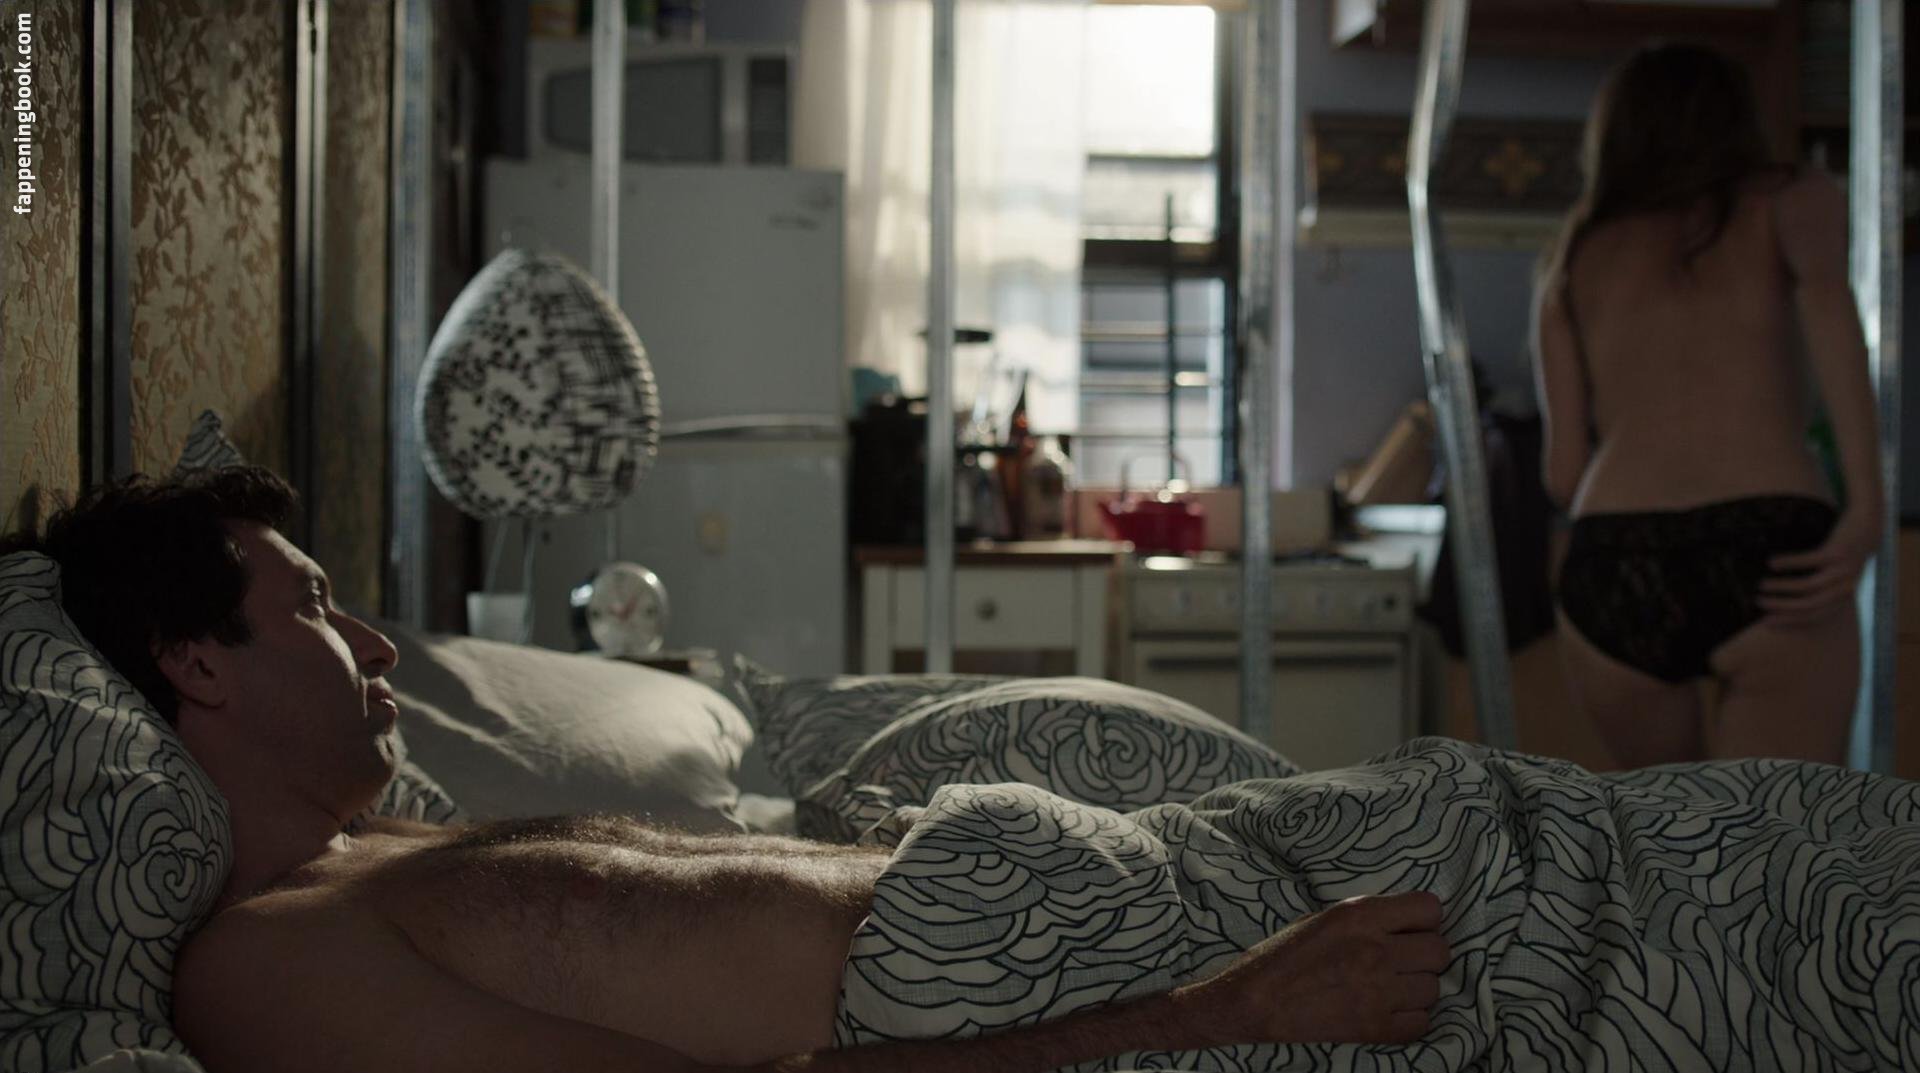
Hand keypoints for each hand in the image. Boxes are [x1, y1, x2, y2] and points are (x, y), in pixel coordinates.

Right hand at [1171, 892, 1449, 1046]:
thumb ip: (1368, 918)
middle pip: (1440, 951)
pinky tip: (1388, 1012)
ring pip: (1434, 989)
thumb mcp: (1325, 919)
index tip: (1411, 929)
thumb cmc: (1283, 956)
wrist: (1254, 1002)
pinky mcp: (1376, 1028)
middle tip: (1403, 962)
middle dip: (1425, 956)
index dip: (1424, 920)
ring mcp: (1378, 992)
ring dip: (1417, 990)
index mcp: (1360, 915)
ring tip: (1391, 989)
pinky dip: (1410, 1019)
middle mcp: (1375, 950)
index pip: (1430, 908)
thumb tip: (1407, 923)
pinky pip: (1422, 1023)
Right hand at [1759, 511, 1879, 625]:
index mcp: (1843, 597)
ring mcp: (1842, 570)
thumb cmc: (1845, 551)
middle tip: (1758, 603)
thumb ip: (1822, 588)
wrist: (1868, 524)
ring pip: (1808, 586)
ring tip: (1761, 585)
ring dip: (1781, 587)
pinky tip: (1771, 562)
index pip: (1814, 616)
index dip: (1789, 620)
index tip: (1765, 622)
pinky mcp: (1837, 552)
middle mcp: (1845, 587)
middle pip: (1810, 605)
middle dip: (1782, 607)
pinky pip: (1809, 561)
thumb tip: (1787, 599)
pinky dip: (1788, 563)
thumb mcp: (1837, 575)